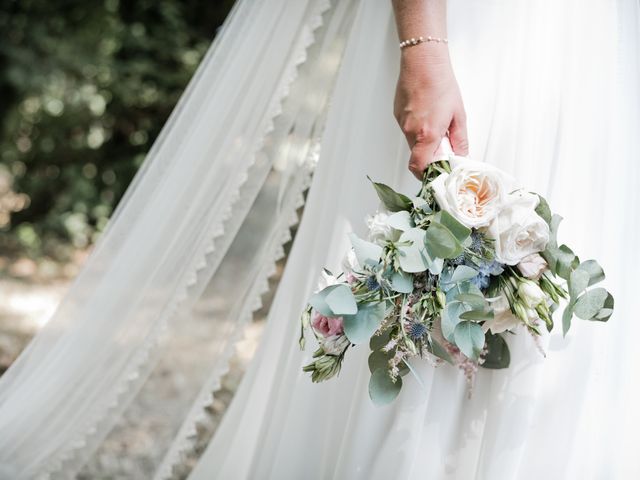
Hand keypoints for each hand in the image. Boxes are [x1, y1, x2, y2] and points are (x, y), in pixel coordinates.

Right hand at [394, 47, 467, 178]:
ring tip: (436, 124)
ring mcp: (401, 122)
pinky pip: (407, 129)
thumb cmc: (441, 83)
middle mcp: (410, 131)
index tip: (436, 174)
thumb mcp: (458, 114)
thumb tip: (462, 155)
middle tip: (442, 148)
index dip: (426, 175)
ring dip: (423, 141)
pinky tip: (426, 114)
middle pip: (416, 156)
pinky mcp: (397, 114)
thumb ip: (460, 140)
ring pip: (411, 142)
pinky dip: (416, 128)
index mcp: (427, 134)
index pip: (419, 167)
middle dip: (429, 157)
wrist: (423, 62)